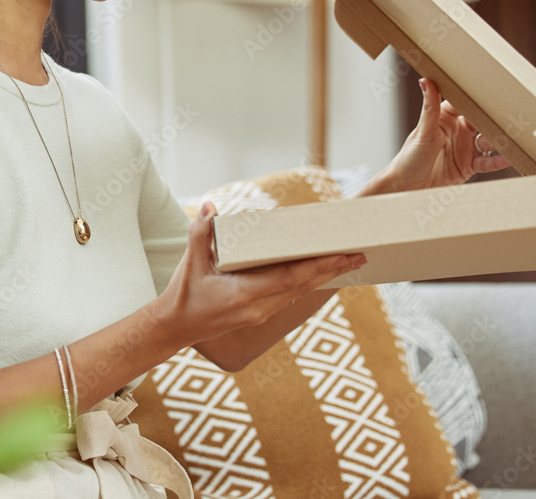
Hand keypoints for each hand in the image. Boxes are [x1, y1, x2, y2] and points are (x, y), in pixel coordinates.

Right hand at [158, 202, 365, 347]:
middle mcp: (259, 308)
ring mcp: (261, 313)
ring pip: (301, 293)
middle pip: (304, 287)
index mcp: (244, 295)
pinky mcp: (260, 313)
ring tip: (349, 261)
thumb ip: (200, 233)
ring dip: (325, 277)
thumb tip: (212, 207)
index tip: (341, 254)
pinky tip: (322, 273)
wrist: (176, 328)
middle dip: (333, 270)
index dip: (318, 266)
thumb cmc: (184, 294)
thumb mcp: (189, 263)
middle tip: (360, 254)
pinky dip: (309, 283)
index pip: (290, 278)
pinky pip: (291, 296)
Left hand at [380, 77, 511, 191]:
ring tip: (513, 137)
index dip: (478, 97)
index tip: (493, 89)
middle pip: (481, 122)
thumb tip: (425, 80)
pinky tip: (509, 157)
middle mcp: (457, 131)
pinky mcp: (469, 166)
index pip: (465, 102)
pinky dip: (499, 161)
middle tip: (511, 113)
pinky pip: (487, 162)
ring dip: (499, 140)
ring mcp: (464, 149)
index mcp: (444, 118)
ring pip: (488, 141)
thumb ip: (430, 107)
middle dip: (494, 119)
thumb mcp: (423, 131)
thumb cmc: (409, 158)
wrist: (407, 188)